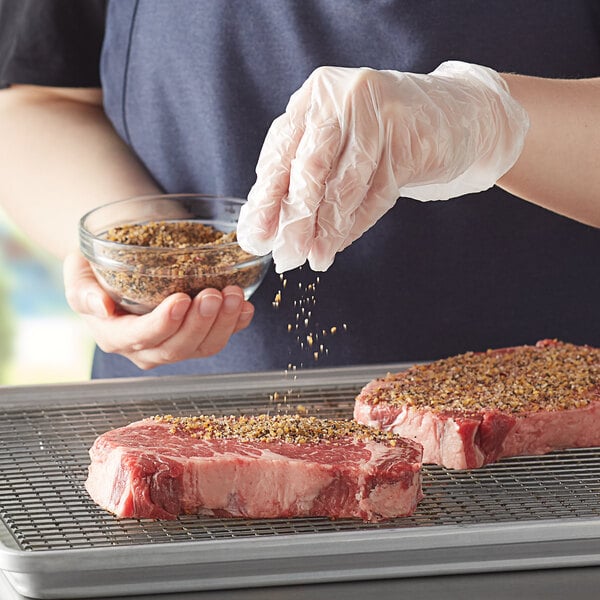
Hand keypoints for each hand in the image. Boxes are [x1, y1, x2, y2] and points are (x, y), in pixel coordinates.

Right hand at [63, 252, 254, 369]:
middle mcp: (147, 349)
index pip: (141, 338)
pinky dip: (237, 324)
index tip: (180, 300)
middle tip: (214, 293)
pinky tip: (246, 307)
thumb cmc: (96, 271)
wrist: (119, 268)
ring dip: (224, 322)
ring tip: (234, 294)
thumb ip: (82, 291)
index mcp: (116, 336)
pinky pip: (220, 338)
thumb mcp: (78, 275)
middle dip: (200, 322)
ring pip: (203, 346)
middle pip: (178, 347)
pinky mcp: (196, 338)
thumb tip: (100, 305)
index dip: (163, 324)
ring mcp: (174, 346)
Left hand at [237, 61, 528, 272]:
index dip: (265, 199)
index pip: (280, 152)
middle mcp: (343, 99)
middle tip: (285, 257)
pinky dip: (355, 225)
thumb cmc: (378, 134)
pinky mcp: (411, 142)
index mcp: (314, 96)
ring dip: (326, 230)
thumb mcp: (333, 141)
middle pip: (309, 170)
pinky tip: (338, 245)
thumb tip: (266, 228)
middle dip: (294, 220)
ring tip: (314, 259)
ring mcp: (380, 117)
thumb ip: (300, 175)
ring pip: (344, 186)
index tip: (254, 237)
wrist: (450, 116)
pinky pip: (377, 195)